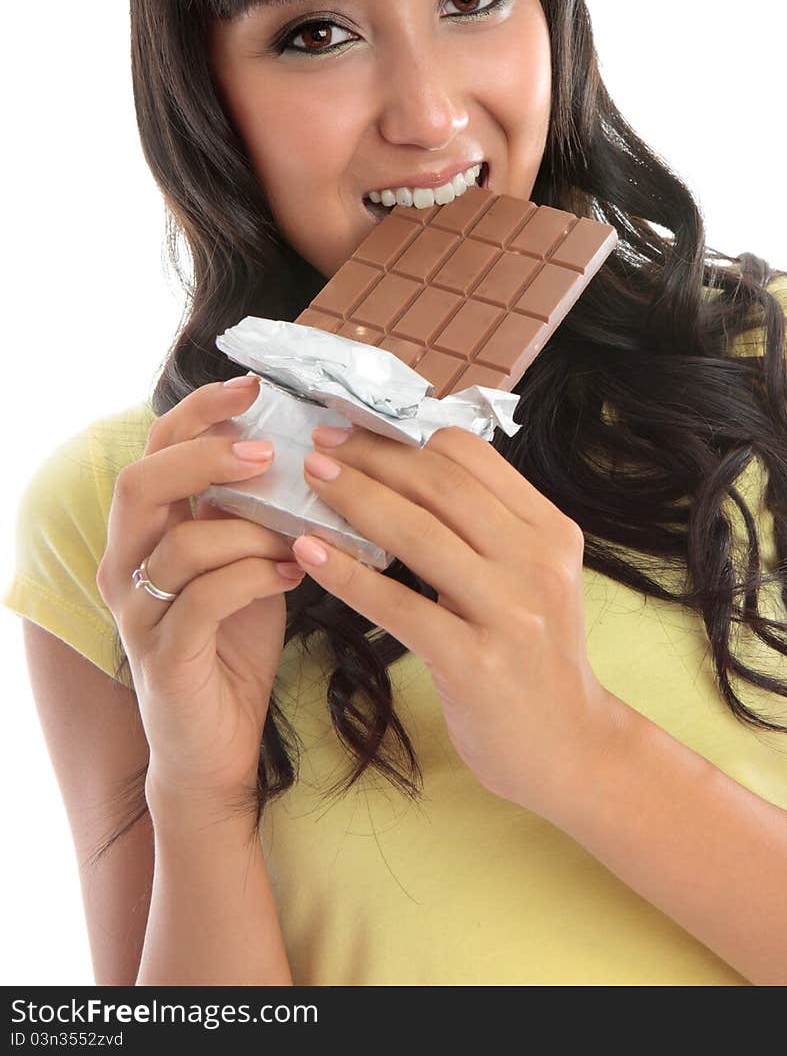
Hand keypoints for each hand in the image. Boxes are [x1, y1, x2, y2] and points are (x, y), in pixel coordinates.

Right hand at [96, 377, 306, 814]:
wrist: (214, 745)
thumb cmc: (232, 642)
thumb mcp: (245, 560)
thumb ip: (256, 511)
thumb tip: (314, 451)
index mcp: (147, 530)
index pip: (156, 448)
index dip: (200, 411)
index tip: (253, 386)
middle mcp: (127, 563)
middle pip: (143, 482)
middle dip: (207, 455)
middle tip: (268, 451)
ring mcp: (138, 611)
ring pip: (181, 543)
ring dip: (253, 528)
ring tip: (304, 534)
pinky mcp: (163, 656)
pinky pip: (205, 598)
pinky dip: (257, 576)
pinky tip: (297, 573)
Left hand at [284, 422, 609, 819]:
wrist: (571, 750)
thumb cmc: (535, 659)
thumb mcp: (531, 579)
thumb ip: (487, 529)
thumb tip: (406, 471)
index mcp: (551, 532)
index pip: (473, 457)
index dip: (407, 438)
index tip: (358, 430)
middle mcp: (538, 563)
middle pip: (441, 486)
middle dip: (374, 457)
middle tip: (322, 445)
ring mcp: (511, 613)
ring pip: (418, 535)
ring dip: (356, 500)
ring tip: (312, 482)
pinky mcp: (476, 663)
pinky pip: (398, 605)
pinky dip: (347, 574)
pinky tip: (310, 553)